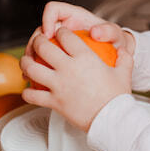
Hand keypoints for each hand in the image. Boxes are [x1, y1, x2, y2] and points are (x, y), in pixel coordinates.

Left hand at [20, 27, 134, 130]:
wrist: (111, 119)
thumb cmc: (117, 96)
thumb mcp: (124, 73)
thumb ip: (124, 59)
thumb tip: (123, 52)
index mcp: (85, 58)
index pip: (66, 36)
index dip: (60, 31)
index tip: (60, 32)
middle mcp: (68, 68)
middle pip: (43, 47)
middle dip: (37, 40)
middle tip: (38, 41)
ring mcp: (58, 85)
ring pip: (31, 69)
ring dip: (25, 62)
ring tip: (26, 61)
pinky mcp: (53, 102)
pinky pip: (32, 95)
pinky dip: (28, 92)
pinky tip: (29, 90)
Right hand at [23, 1, 135, 68]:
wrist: (118, 53)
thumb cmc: (116, 40)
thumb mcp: (115, 35)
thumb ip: (108, 31)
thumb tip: (95, 32)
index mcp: (74, 16)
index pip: (53, 9)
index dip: (47, 19)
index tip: (50, 35)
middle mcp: (63, 27)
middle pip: (40, 29)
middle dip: (35, 42)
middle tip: (35, 57)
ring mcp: (59, 42)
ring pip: (38, 46)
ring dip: (32, 57)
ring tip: (31, 71)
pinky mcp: (58, 56)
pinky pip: (43, 61)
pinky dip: (38, 69)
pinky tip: (35, 81)